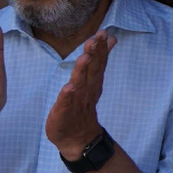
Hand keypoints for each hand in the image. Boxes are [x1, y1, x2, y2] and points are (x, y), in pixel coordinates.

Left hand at [46, 30, 115, 159]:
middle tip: (96, 38)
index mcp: (92, 83)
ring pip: (80, 84)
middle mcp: (86, 91)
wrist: (78, 139)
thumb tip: (110, 39)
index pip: (98, 63)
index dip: (101, 48)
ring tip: (84, 57)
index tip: (104, 33)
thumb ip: (99, 61)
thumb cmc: (82, 106)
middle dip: (94, 54)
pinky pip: (66, 103)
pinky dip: (67, 95)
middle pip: (91, 70)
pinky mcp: (63, 112)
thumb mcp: (91, 82)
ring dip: (82, 70)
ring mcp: (75, 102)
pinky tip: (68, 88)